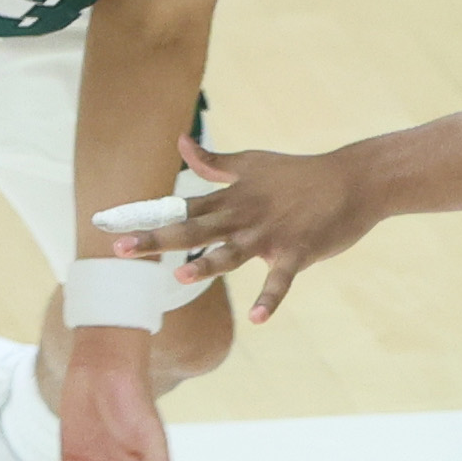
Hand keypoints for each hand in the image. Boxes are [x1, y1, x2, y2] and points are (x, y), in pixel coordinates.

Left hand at [106, 135, 374, 323]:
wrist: (354, 180)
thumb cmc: (301, 174)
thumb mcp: (253, 162)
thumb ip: (214, 162)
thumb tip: (180, 142)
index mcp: (230, 198)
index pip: (179, 207)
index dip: (143, 216)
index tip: (107, 224)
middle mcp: (243, 216)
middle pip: (192, 230)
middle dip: (155, 240)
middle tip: (120, 250)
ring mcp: (270, 235)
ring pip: (232, 253)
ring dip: (207, 266)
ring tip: (182, 279)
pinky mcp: (298, 251)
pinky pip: (281, 279)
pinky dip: (272, 298)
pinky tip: (261, 318)